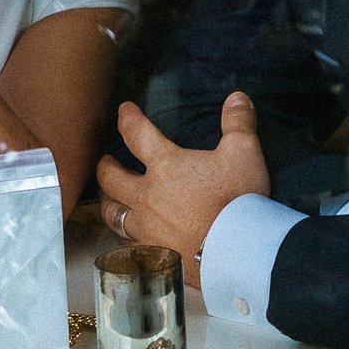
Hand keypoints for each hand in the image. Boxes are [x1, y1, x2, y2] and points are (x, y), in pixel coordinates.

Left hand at [96, 93, 271, 281]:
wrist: (234, 251)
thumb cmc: (236, 198)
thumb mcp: (244, 153)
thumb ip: (238, 122)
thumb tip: (237, 96)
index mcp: (165, 165)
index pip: (137, 135)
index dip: (128, 119)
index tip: (124, 111)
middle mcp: (146, 195)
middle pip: (111, 178)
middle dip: (105, 166)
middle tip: (106, 161)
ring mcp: (146, 227)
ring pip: (113, 214)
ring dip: (108, 203)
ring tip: (109, 198)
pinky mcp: (152, 252)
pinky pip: (129, 243)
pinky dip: (126, 236)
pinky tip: (130, 237)